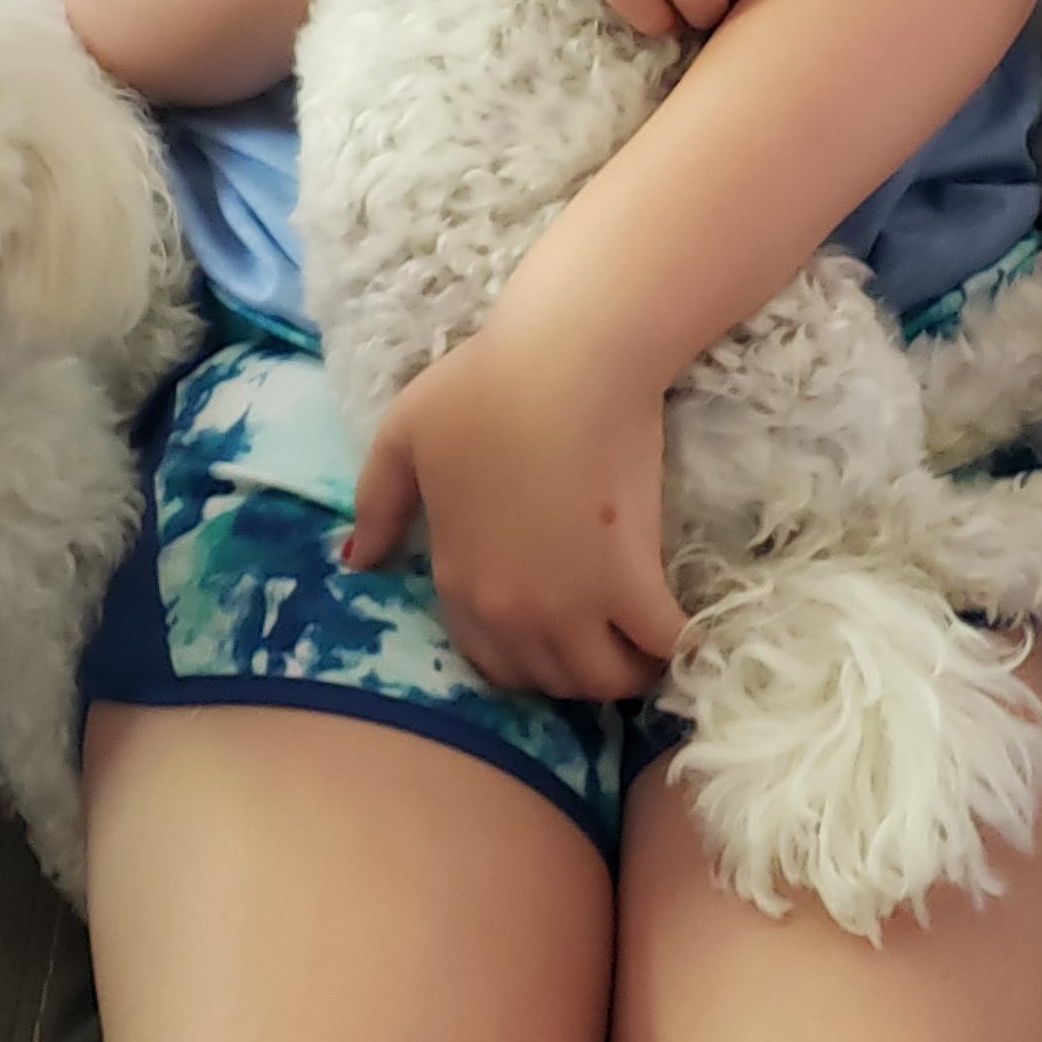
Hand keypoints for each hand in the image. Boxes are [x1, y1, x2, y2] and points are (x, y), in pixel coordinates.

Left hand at [343, 317, 684, 704]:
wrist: (563, 359)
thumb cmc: (483, 387)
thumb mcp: (403, 436)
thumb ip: (377, 504)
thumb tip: (356, 562)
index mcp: (458, 584)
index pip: (494, 665)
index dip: (528, 658)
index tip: (555, 631)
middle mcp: (511, 613)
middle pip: (554, 681)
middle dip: (578, 667)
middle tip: (605, 633)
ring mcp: (572, 604)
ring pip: (607, 680)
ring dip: (630, 667)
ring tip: (645, 635)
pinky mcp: (630, 583)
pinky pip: (663, 645)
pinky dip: (678, 644)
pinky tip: (686, 629)